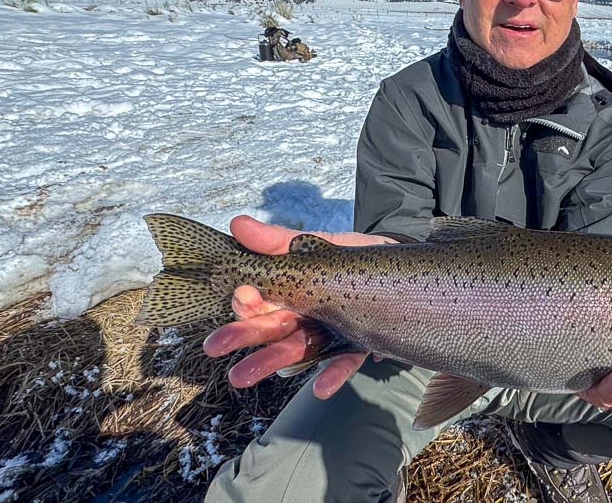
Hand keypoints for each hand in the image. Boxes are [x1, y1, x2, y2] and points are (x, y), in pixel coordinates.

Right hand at [201, 215, 394, 399]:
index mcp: (290, 294)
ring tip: (241, 377)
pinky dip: (332, 375)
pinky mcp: (359, 344)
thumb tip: (238, 222)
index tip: (242, 296)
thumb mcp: (315, 244)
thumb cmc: (349, 256)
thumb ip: (278, 240)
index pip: (260, 302)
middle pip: (269, 329)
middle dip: (242, 336)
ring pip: (296, 350)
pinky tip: (320, 389)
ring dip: (271, 362)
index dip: (246, 302)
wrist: (396, 262)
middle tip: (216, 345)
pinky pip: (344, 362)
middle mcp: (304, 318)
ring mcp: (328, 333)